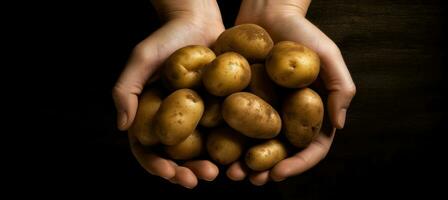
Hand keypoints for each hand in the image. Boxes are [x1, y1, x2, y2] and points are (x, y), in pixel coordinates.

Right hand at [113, 0, 224, 188]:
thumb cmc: (167, 37)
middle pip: (177, 156)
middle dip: (186, 172)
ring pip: (202, 151)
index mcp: (151, 115)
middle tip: (200, 179)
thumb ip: (126, 90)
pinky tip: (240, 157)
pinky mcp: (221, 110)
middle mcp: (174, 121)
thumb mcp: (142, 60)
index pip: (148, 148)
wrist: (200, 20)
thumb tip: (123, 127)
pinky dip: (231, 148)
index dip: (156, 165)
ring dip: (208, 165)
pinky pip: (225, 133)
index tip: (170, 173)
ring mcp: (199, 118)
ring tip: (220, 173)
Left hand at [227, 0, 355, 184]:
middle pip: (280, 154)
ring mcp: (262, 112)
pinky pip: (233, 126)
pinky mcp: (240, 102)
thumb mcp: (328, 55)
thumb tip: (339, 125)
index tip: (277, 173)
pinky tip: (213, 151)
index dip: (297, 165)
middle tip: (251, 180)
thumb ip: (339, 87)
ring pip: (254, 146)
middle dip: (266, 171)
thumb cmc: (302, 32)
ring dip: (243, 164)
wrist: (267, 12)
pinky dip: (225, 141)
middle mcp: (287, 117)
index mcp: (311, 113)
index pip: (311, 148)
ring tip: (230, 173)